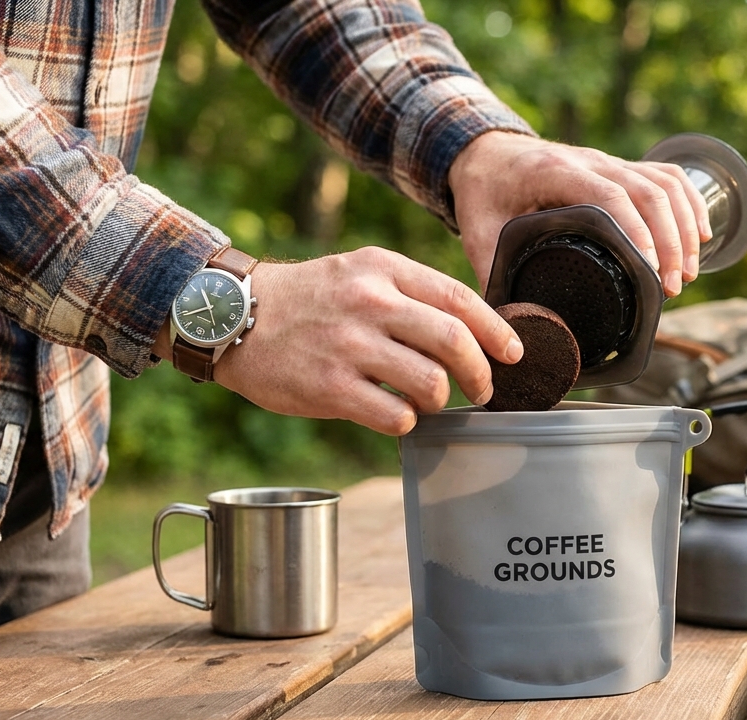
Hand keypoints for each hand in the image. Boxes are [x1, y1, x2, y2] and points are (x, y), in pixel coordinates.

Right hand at [156, 248, 523, 435]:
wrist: (232, 316)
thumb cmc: (309, 301)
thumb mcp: (359, 274)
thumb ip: (410, 293)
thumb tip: (473, 331)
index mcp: (383, 270)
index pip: (459, 299)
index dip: (496, 330)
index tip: (514, 353)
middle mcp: (369, 303)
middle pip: (454, 341)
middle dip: (481, 373)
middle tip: (484, 390)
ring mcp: (348, 346)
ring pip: (430, 381)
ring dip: (443, 399)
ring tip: (433, 402)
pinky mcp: (328, 387)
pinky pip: (394, 414)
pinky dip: (408, 421)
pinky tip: (398, 416)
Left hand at [448, 132, 712, 296]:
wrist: (485, 150)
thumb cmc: (483, 190)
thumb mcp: (477, 232)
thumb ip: (493, 274)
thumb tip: (508, 327)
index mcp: (556, 172)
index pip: (611, 197)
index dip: (638, 233)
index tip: (651, 273)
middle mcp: (590, 161)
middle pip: (648, 191)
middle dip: (669, 240)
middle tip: (674, 286)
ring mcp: (609, 161)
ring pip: (664, 183)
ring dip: (684, 226)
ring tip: (687, 272)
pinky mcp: (620, 167)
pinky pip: (667, 176)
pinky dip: (690, 204)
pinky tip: (701, 235)